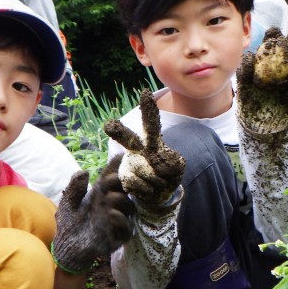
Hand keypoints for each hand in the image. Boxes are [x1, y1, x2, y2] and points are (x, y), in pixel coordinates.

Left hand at [51, 157, 134, 273]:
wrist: (66, 248)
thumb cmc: (68, 223)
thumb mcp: (68, 203)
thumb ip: (74, 187)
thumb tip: (84, 172)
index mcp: (102, 194)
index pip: (114, 178)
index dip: (118, 168)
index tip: (121, 157)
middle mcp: (113, 206)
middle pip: (125, 191)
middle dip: (122, 183)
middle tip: (113, 178)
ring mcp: (117, 221)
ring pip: (128, 208)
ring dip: (120, 200)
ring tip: (108, 197)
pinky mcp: (118, 238)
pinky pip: (126, 229)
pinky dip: (120, 220)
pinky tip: (111, 214)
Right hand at [104, 89, 184, 207]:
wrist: (157, 195)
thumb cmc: (168, 175)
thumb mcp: (177, 166)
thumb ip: (170, 162)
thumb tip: (153, 166)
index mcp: (151, 142)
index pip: (151, 124)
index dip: (148, 109)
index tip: (145, 93)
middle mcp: (137, 150)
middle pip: (129, 139)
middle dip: (118, 132)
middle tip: (110, 126)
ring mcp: (129, 163)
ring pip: (142, 169)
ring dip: (157, 180)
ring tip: (159, 183)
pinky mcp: (124, 177)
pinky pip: (137, 183)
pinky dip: (148, 189)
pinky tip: (149, 190)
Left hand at [237, 27, 287, 134]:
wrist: (254, 121)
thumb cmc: (249, 96)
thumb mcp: (243, 82)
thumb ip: (245, 69)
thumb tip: (250, 56)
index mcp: (275, 58)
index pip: (279, 41)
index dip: (278, 36)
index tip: (272, 36)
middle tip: (287, 58)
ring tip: (287, 80)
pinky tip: (285, 96)